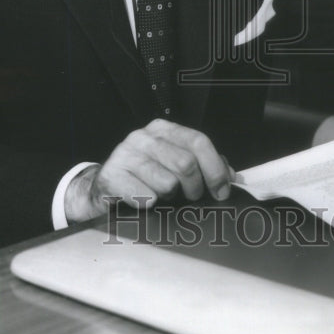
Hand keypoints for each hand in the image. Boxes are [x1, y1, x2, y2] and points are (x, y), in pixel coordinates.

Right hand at [64, 119, 233, 222]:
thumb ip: (203, 165)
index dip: (215, 169)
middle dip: (195, 188)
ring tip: (161, 195)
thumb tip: (231, 175)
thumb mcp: (173, 164)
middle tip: (190, 197)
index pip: (198, 141)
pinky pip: (145, 196)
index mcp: (163, 129)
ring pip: (167, 182)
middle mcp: (143, 136)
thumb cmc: (145, 177)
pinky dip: (150, 204)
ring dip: (169, 197)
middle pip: (186, 163)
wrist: (102, 188)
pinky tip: (144, 201)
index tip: (222, 190)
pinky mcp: (112, 175)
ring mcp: (125, 154)